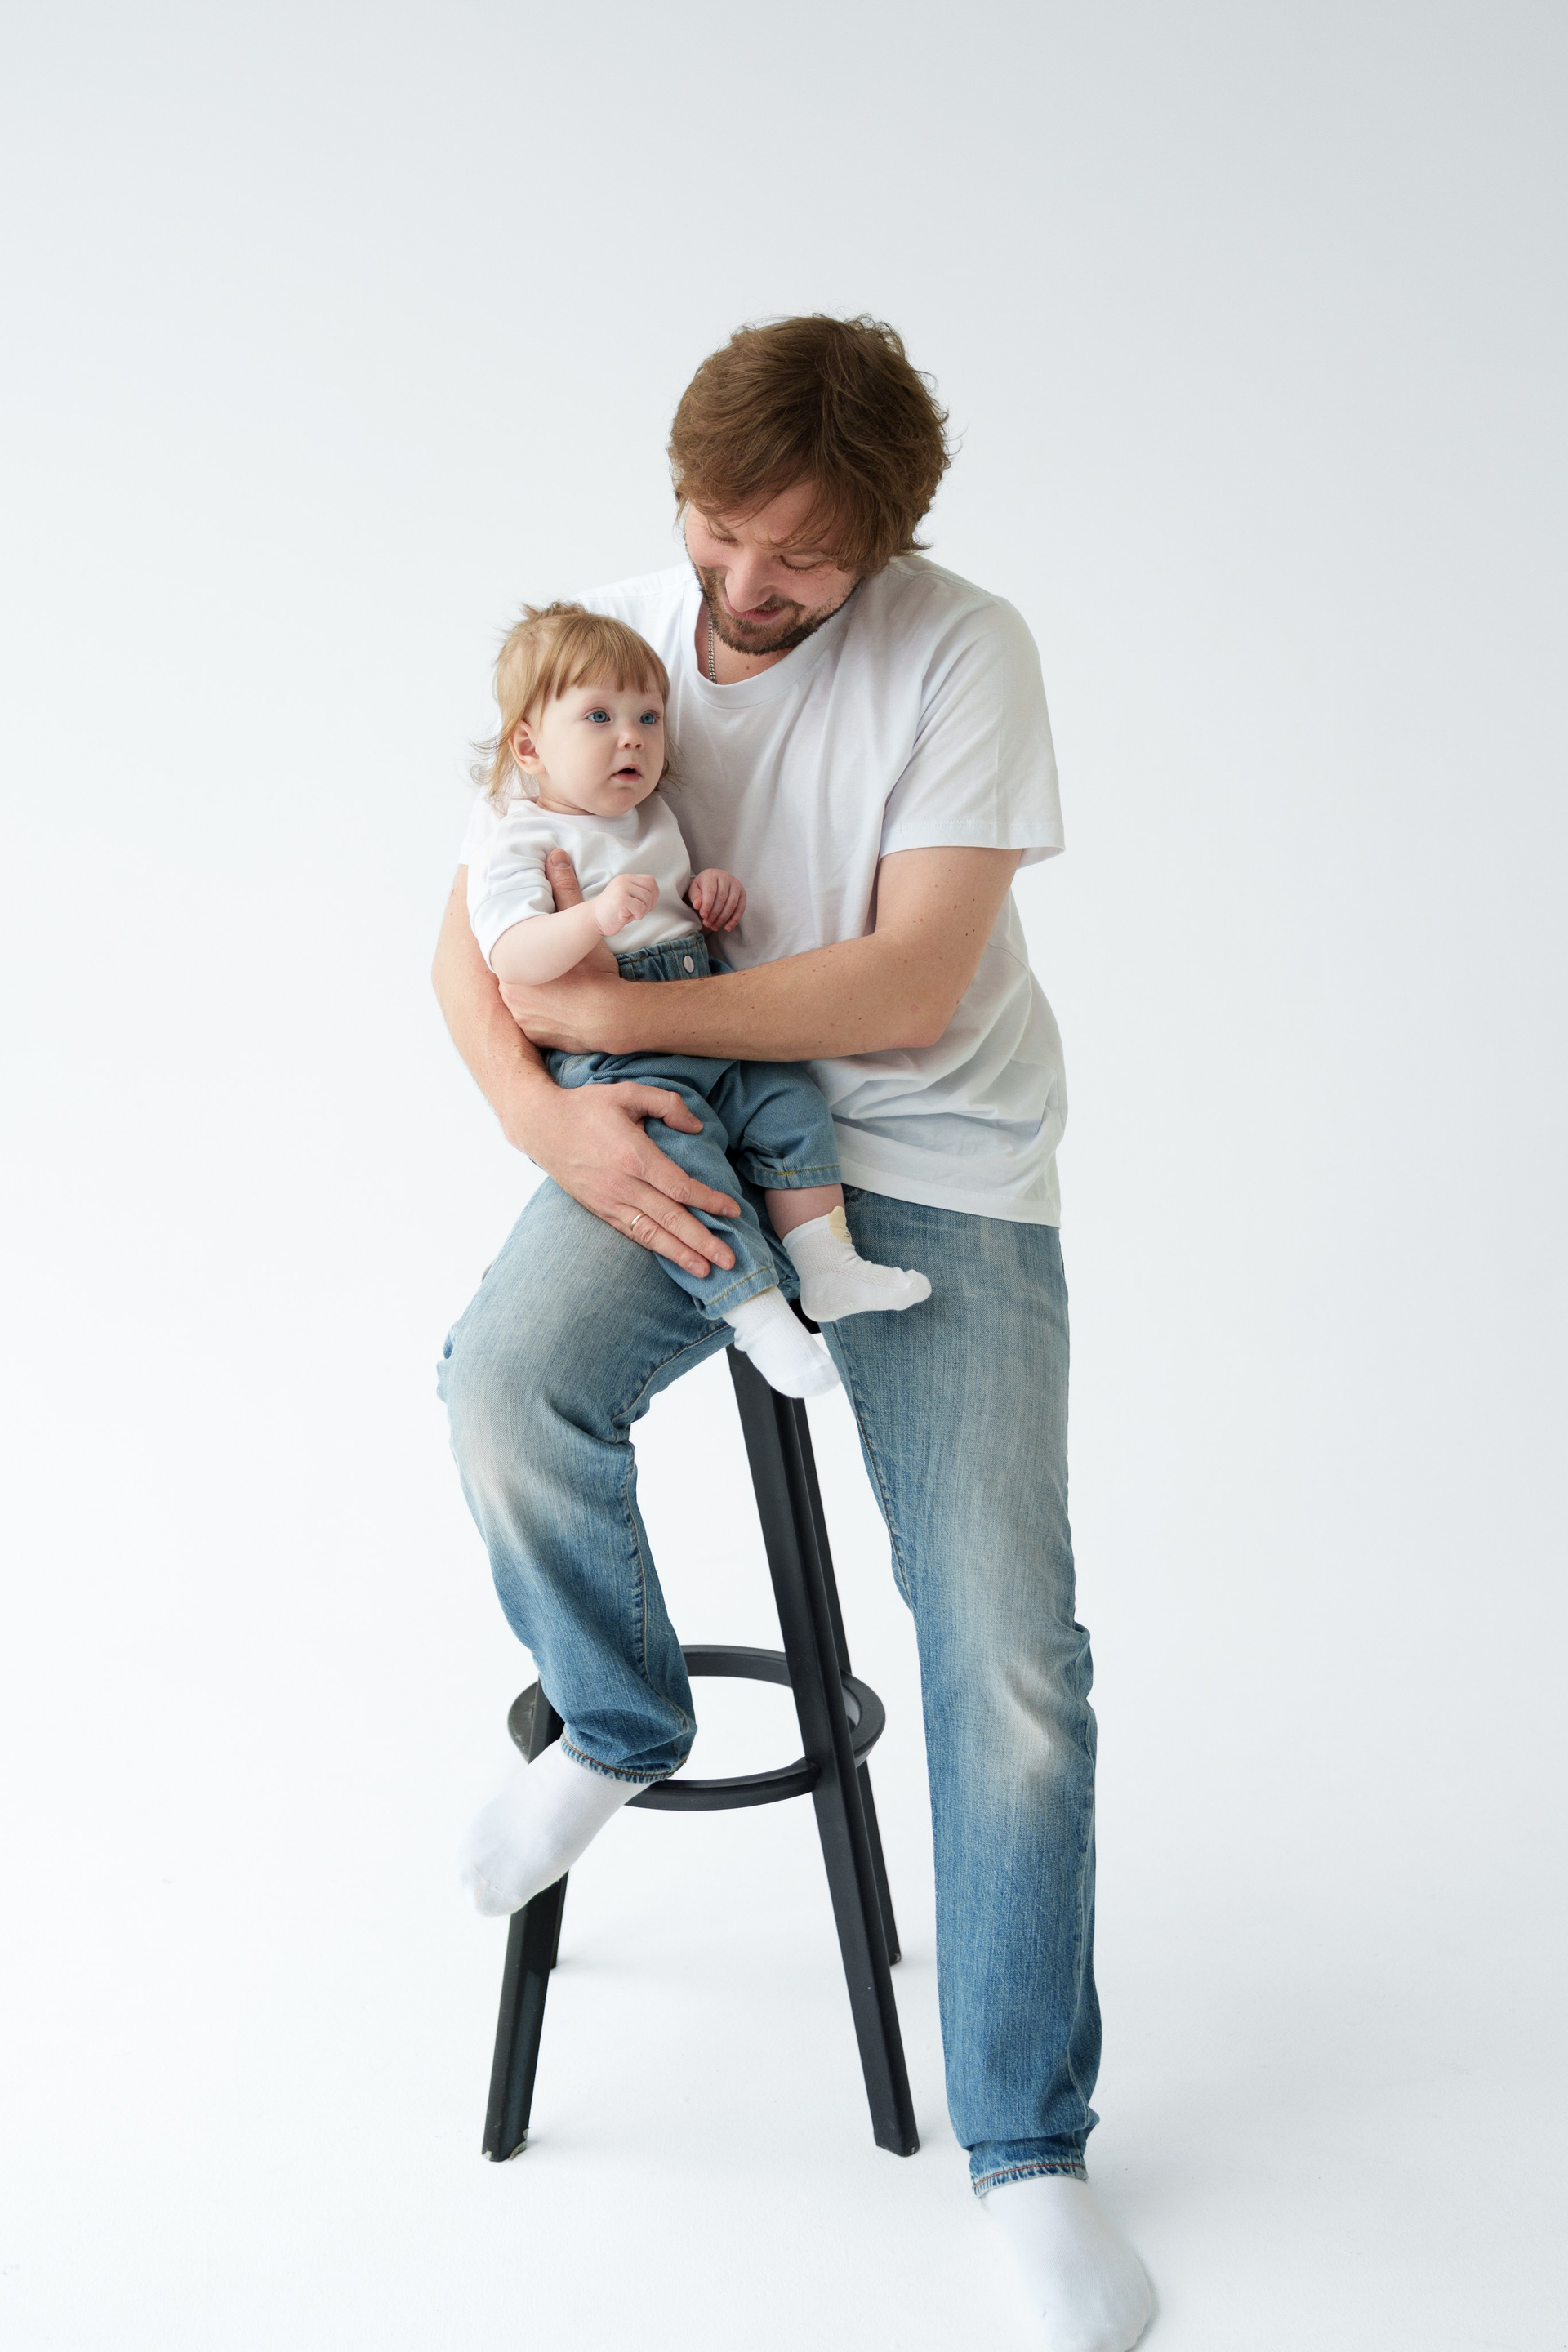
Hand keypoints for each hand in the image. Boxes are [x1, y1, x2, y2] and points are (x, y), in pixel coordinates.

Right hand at [509, 1077, 738, 1278]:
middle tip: (729, 1261)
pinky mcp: (600, 1210)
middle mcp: (622, 1185)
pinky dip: (655, 1247)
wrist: (540, 1125)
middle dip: (702, 1241)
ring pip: (651, 1233)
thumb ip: (667, 1104)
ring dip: (681, 1254)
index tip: (733, 1211)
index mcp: (633, 1156)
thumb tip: (697, 1128)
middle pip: (670, 1218)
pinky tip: (674, 1258)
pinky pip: (632, 1233)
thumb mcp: (628, 1092)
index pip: (679, 1187)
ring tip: (706, 1271)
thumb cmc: (587, 1107)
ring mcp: (609, 1201)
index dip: (709, 1201)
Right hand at [593, 871, 659, 937]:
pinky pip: (641, 908)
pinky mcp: (621, 900)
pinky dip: (638, 915)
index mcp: (626, 879)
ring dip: (643, 911)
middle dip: (650, 903)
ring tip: (632, 914)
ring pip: (647, 898)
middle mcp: (624, 881)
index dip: (654, 894)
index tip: (647, 905)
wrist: (593, 919)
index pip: (650, 880)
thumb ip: (639, 893)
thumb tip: (655, 894)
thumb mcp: (627, 897)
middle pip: (651, 888)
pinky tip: (628, 916)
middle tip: (640, 911)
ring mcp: (622, 889)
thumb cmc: (613, 912)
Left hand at [687, 867, 745, 931]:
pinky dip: (734, 920)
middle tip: (707, 924)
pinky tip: (727, 928)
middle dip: (714, 914)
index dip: (707, 905)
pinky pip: (740, 908)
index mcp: (712, 875)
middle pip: (722, 898)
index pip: (711, 891)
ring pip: (732, 904)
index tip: (703, 916)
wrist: (713, 882)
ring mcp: (736, 885)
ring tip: (714, 927)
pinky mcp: (742, 893)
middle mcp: (726, 877)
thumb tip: (697, 906)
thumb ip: (695, 897)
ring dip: (723, 918)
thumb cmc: (702, 887)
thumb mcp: (694, 890)